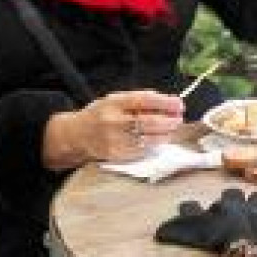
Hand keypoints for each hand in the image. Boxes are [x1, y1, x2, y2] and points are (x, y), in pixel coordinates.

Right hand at [42, 90, 184, 169]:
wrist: (77, 135)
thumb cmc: (102, 114)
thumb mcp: (117, 100)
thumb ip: (141, 100)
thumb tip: (170, 103)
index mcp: (114, 103)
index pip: (144, 100)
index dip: (165, 102)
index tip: (179, 103)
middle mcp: (113, 121)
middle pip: (148, 122)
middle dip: (168, 121)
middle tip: (178, 119)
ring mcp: (114, 140)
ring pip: (148, 139)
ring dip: (165, 134)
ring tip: (171, 129)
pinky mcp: (116, 156)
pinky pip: (142, 151)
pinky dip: (154, 145)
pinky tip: (158, 140)